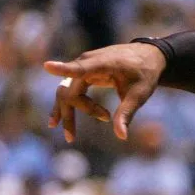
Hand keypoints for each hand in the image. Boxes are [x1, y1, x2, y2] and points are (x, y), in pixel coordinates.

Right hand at [44, 43, 167, 141]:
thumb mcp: (139, 95)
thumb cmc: (144, 74)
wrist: (148, 56)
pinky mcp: (83, 72)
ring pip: (67, 91)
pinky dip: (65, 105)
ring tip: (69, 136)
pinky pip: (69, 89)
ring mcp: (83, 66)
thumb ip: (127, 113)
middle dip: (70, 113)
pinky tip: (56, 121)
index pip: (80, 68)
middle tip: (71, 137)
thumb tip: (121, 136)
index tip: (47, 66)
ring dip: (66, 112)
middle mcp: (88, 62)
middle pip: (70, 90)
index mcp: (104, 63)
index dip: (64, 69)